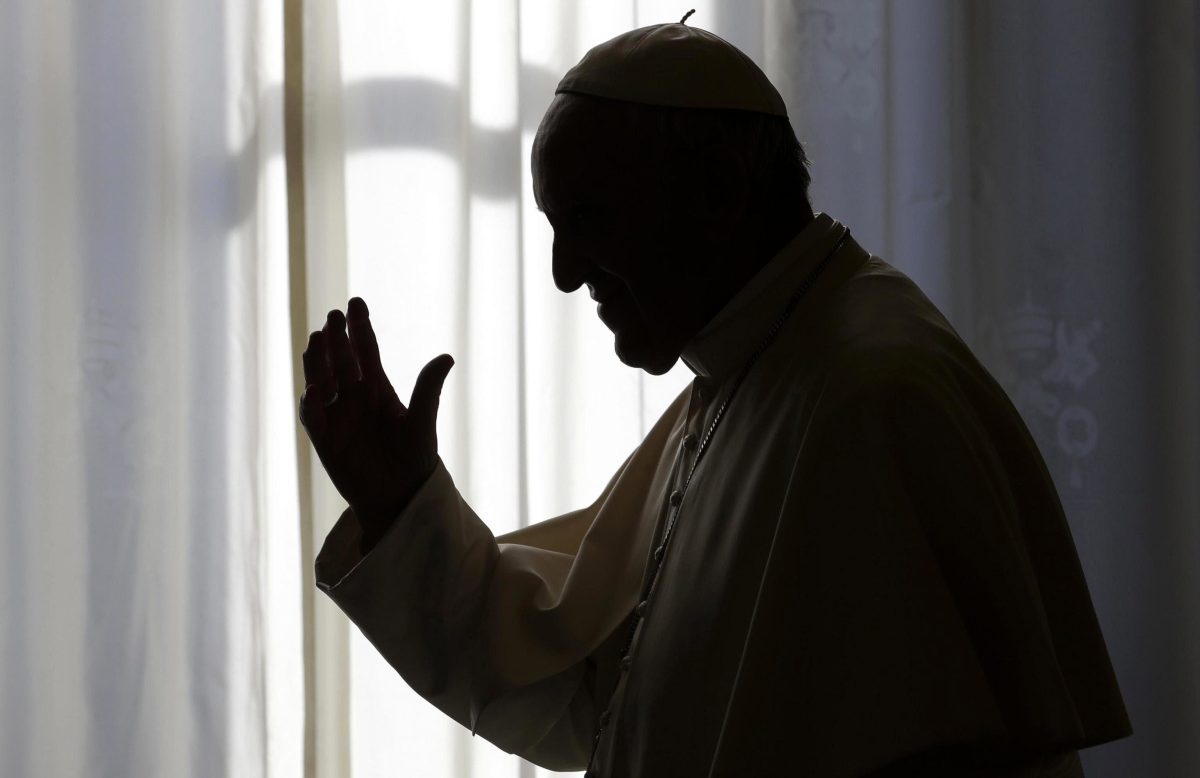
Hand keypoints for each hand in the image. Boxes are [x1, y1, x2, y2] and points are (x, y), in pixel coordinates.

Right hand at [298, 297, 454, 546]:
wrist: (399, 497)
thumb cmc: (415, 459)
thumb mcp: (423, 423)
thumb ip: (428, 390)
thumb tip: (447, 356)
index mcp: (378, 388)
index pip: (366, 351)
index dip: (360, 328)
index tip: (355, 303)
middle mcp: (354, 397)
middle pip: (341, 361)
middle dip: (336, 339)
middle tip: (333, 317)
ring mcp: (337, 416)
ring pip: (322, 381)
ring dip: (318, 362)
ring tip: (317, 340)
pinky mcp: (325, 439)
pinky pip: (314, 417)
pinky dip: (312, 404)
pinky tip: (315, 390)